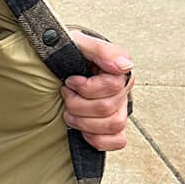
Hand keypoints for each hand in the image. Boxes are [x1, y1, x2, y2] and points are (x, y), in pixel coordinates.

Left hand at [62, 30, 133, 151]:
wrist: (60, 66)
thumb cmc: (69, 54)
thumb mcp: (78, 42)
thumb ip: (101, 51)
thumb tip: (124, 66)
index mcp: (117, 69)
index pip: (112, 86)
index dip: (86, 87)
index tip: (70, 81)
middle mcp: (123, 89)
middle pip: (107, 108)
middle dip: (77, 104)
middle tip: (65, 95)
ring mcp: (120, 108)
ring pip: (113, 125)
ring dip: (84, 122)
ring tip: (69, 112)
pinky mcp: (114, 126)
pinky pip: (118, 141)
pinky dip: (98, 139)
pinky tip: (84, 130)